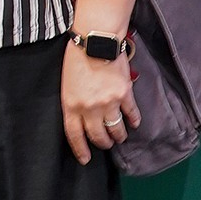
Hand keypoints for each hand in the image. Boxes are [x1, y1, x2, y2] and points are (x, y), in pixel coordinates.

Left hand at [61, 41, 139, 165]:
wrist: (96, 39)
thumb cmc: (76, 57)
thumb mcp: (66, 83)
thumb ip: (73, 102)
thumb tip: (82, 115)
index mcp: (71, 105)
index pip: (75, 135)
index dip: (80, 150)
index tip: (85, 159)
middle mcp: (90, 108)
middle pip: (98, 136)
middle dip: (102, 143)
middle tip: (105, 144)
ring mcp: (108, 103)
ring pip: (116, 129)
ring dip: (118, 136)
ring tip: (119, 137)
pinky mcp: (124, 94)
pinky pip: (131, 114)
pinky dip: (133, 120)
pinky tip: (134, 123)